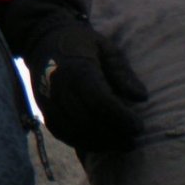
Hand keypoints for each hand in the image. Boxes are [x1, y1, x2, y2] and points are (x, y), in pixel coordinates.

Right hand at [4, 0, 146, 152]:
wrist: (43, 39)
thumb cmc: (81, 43)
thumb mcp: (107, 48)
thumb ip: (123, 73)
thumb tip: (141, 98)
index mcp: (77, 69)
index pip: (100, 102)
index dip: (121, 118)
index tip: (139, 126)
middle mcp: (59, 87)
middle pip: (88, 121)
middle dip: (113, 135)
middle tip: (133, 141)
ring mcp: (48, 100)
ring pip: (74, 132)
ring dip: (100, 144)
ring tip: (120, 145)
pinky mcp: (44, 110)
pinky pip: (62, 133)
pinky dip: (82, 142)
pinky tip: (99, 144)